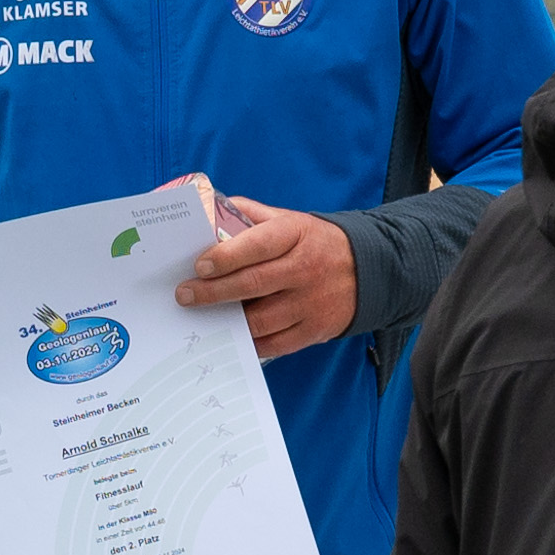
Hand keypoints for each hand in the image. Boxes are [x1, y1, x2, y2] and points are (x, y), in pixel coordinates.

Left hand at [177, 183, 360, 355]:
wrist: (368, 270)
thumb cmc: (314, 243)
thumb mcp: (290, 220)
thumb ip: (251, 215)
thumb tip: (209, 211)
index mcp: (296, 235)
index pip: (258, 245)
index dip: (226, 256)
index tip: (199, 265)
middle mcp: (305, 269)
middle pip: (253, 284)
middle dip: (213, 291)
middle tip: (186, 295)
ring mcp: (310, 303)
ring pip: (261, 319)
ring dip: (228, 320)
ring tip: (203, 317)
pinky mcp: (314, 330)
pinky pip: (275, 343)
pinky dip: (249, 342)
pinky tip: (230, 335)